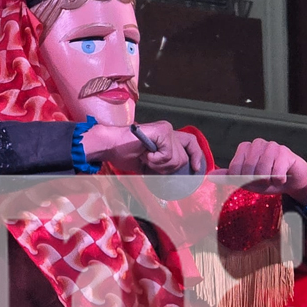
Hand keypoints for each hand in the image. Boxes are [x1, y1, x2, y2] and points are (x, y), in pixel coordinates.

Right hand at [81, 121, 205, 174]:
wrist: (111, 146)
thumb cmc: (126, 153)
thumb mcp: (150, 163)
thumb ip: (164, 164)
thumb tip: (178, 176)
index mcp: (167, 137)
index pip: (191, 144)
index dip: (196, 156)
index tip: (196, 168)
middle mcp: (169, 131)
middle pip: (183, 157)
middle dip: (168, 167)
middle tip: (151, 164)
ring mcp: (166, 130)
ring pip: (175, 158)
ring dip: (159, 164)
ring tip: (146, 157)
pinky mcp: (162, 131)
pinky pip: (167, 155)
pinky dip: (155, 159)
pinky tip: (145, 154)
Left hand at [227, 139, 306, 207]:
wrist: (293, 179)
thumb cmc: (268, 178)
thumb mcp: (247, 180)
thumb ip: (229, 177)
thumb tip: (209, 176)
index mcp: (245, 148)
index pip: (234, 170)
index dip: (244, 181)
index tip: (253, 181)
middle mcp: (257, 143)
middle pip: (247, 170)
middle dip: (256, 182)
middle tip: (265, 181)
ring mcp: (271, 146)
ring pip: (262, 171)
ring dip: (268, 181)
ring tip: (273, 178)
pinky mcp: (284, 152)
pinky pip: (276, 173)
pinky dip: (279, 180)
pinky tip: (283, 176)